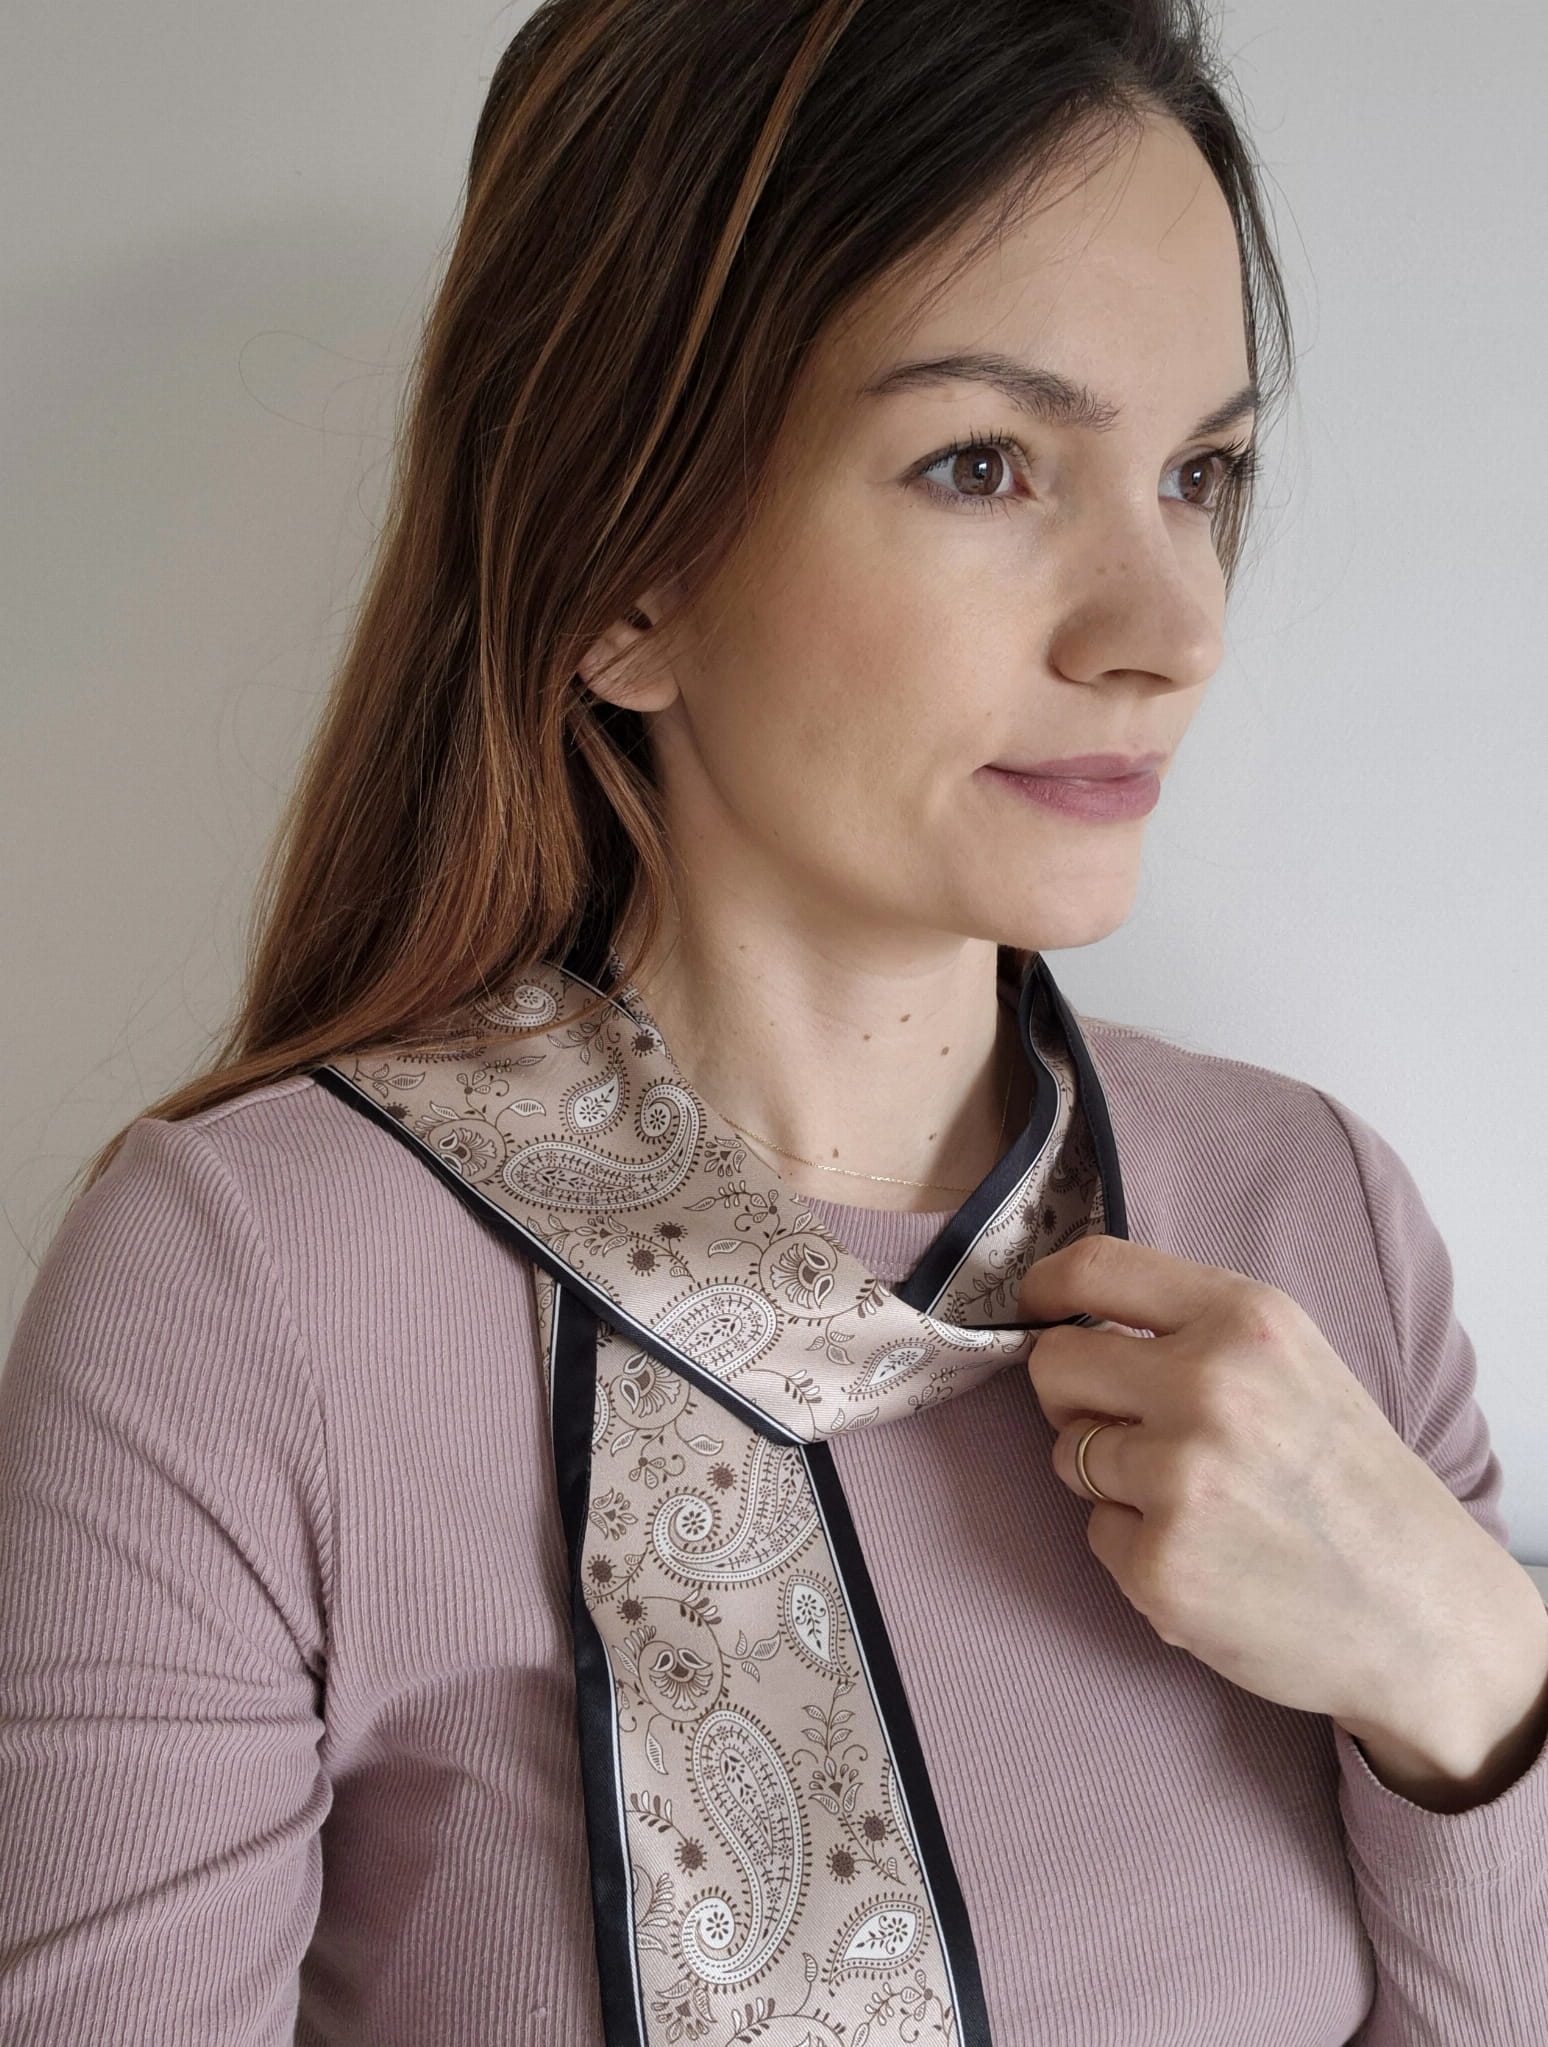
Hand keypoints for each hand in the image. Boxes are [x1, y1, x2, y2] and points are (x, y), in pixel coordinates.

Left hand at [1020, 1235, 1546, 1778]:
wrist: (1424, 1613)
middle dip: (1070, 1396)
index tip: (1036, 1310)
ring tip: (1198, 1503)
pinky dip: (1136, 1547)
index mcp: (1244, 1319)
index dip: (1046, 1288)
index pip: (1096, 1268)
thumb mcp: (1293, 1363)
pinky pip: (1095, 1532)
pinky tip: (1208, 1558)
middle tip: (1125, 1427)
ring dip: (1110, 1479)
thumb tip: (1077, 1318)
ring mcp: (1180, 1478)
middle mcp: (1208, 1386)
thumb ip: (1194, 1331)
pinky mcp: (1160, 1564)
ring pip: (1068, 1453)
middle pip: (1055, 1363)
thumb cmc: (1350, 1482)